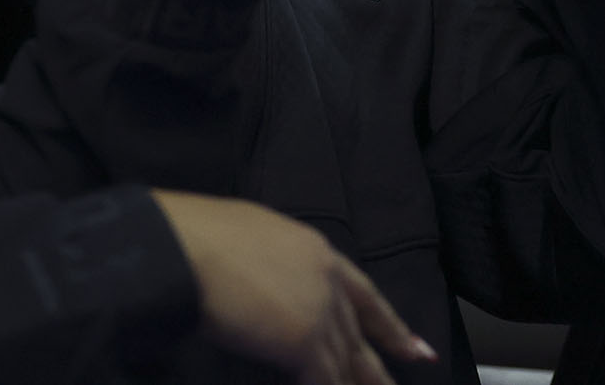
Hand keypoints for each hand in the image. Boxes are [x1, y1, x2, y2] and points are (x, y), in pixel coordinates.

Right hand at [154, 192, 435, 383]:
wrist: (187, 246)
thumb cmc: (199, 234)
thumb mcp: (250, 237)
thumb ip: (275, 264)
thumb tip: (269, 285)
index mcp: (316, 251)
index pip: (365, 296)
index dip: (392, 327)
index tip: (416, 349)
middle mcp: (326, 281)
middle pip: (358, 337)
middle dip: (379, 370)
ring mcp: (319, 313)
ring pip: (346, 364)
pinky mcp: (304, 344)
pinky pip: (324, 381)